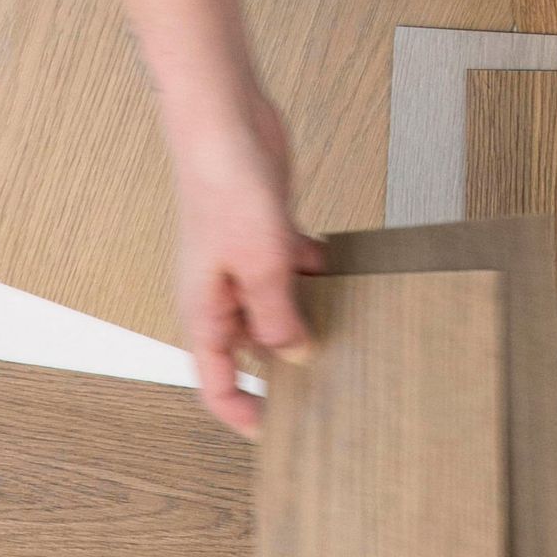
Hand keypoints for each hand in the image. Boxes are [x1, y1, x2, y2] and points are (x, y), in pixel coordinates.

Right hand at [171, 89, 326, 435]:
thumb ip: (278, 315)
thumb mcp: (260, 264)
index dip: (243, 413)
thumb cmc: (224, 188)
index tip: (278, 434)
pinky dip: (320, 279)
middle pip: (251, 351)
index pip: (214, 383)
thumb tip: (295, 356)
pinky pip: (295, 272)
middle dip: (285, 371)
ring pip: (279, 310)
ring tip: (353, 341)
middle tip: (330, 390)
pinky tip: (353, 281)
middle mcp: (221, 294)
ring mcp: (245, 264)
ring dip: (309, 321)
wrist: (225, 122)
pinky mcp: (268, 236)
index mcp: (204, 311)